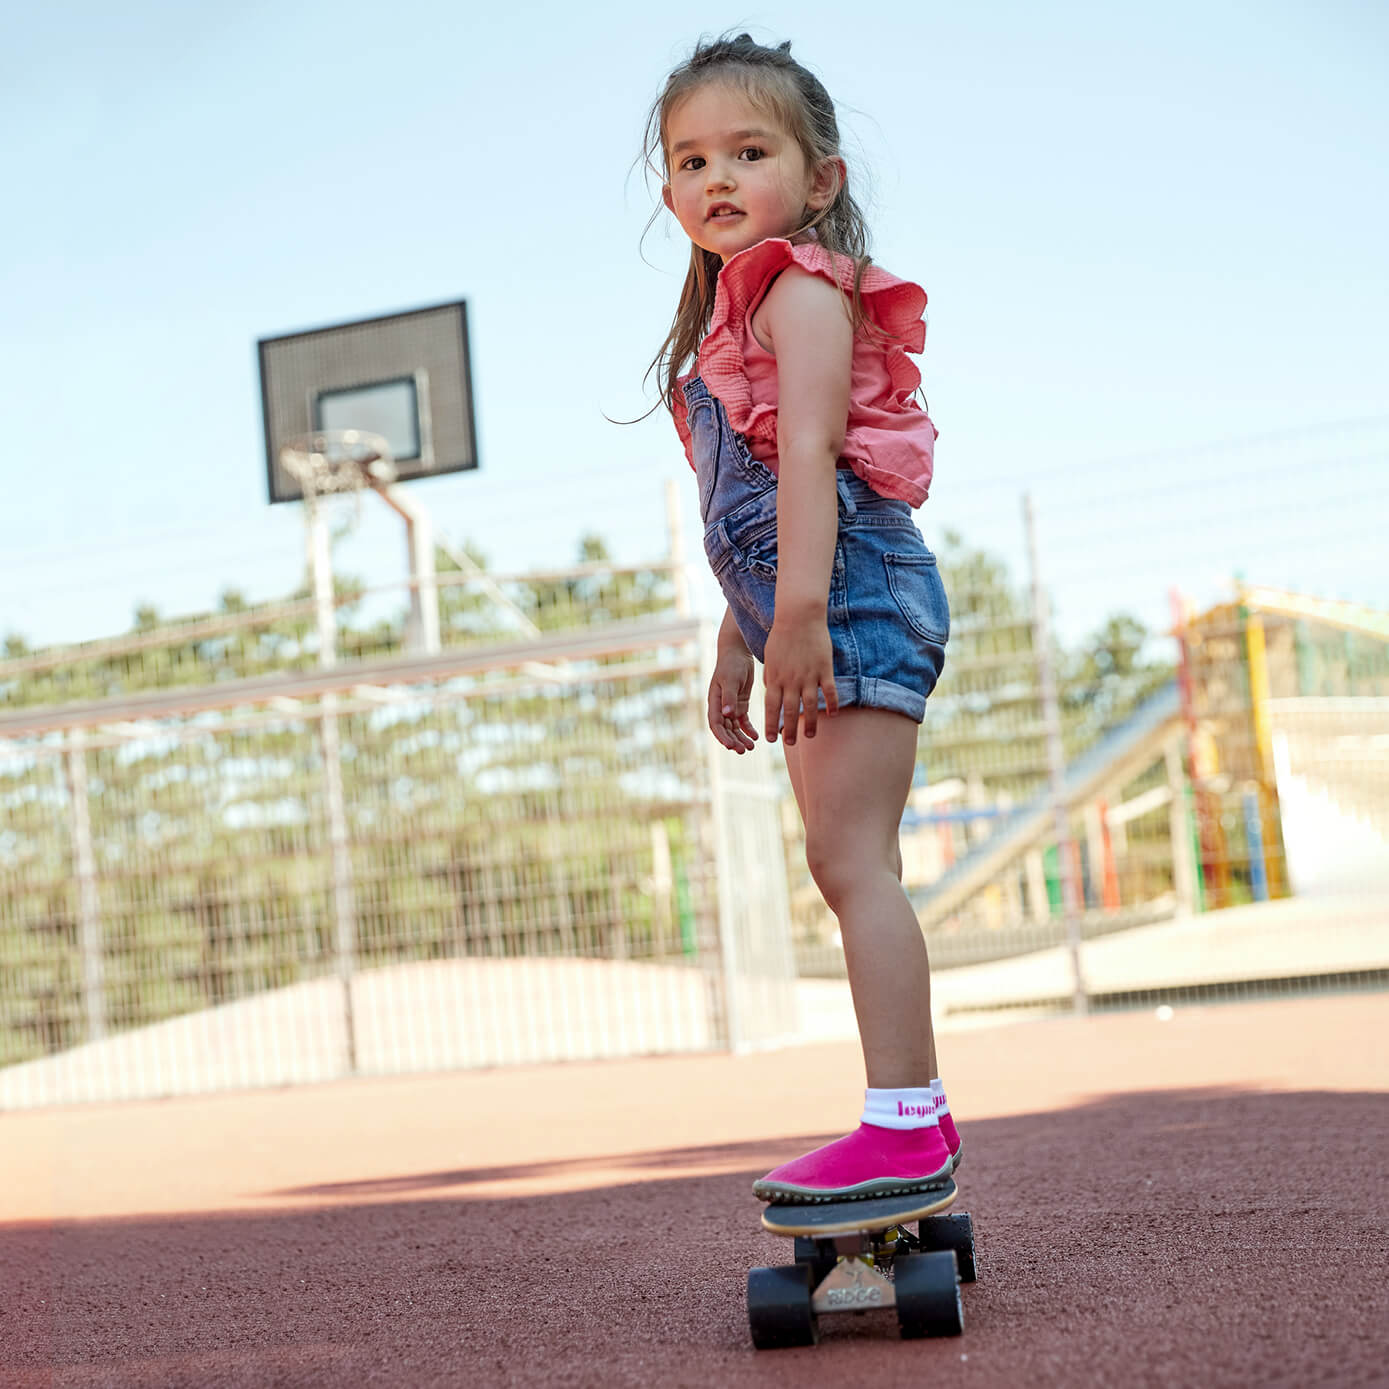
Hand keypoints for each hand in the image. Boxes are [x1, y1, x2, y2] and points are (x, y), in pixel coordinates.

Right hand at [708, 643, 759, 753]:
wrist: (738, 653)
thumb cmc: (731, 664)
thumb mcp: (730, 680)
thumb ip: (729, 697)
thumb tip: (727, 715)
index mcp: (714, 702)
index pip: (715, 724)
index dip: (722, 736)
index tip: (731, 746)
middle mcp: (720, 707)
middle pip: (725, 729)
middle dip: (733, 741)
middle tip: (744, 750)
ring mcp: (730, 707)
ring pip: (734, 728)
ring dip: (741, 738)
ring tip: (751, 747)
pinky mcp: (740, 704)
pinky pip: (743, 722)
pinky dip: (748, 730)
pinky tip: (756, 737)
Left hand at [763, 614, 837, 744]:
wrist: (799, 616)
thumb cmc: (782, 635)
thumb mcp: (770, 657)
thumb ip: (771, 676)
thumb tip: (769, 691)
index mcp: (775, 677)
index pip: (771, 706)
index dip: (771, 724)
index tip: (771, 739)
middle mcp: (791, 679)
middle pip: (789, 710)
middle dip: (789, 730)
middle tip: (790, 744)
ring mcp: (808, 675)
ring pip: (809, 705)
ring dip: (810, 723)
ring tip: (810, 736)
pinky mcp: (824, 668)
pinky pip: (829, 691)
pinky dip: (832, 704)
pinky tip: (833, 715)